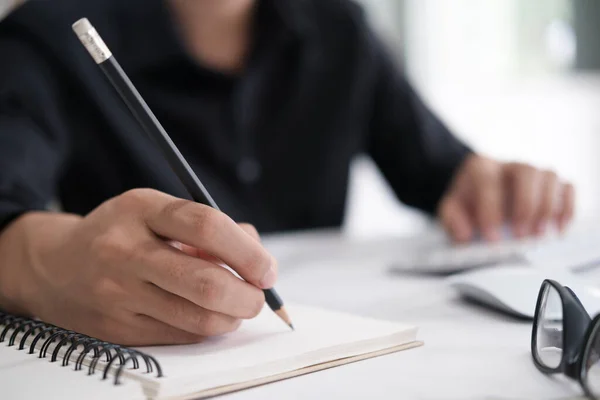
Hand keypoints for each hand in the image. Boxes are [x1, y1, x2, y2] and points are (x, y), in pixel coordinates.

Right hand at [0, 189, 275, 345]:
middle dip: (248, 296)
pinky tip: (207, 315)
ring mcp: (119, 295)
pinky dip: (206, 328)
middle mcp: (125, 252)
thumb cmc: (122, 233)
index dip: (247, 252)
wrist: (55, 267)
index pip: (206, 226)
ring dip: (232, 317)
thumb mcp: (157, 210)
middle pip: (205, 283)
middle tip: (259, 295)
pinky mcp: (118, 329)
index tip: (267, 269)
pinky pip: (181, 336)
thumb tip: (257, 255)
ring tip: (236, 306)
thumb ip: (209, 226)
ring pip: (197, 318)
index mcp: (141, 209)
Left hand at [438, 154, 574, 242]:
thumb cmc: (467, 200)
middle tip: (520, 235)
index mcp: (481, 168)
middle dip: (526, 205)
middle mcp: (510, 165)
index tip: (492, 238)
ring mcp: (533, 172)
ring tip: (538, 234)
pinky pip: (567, 188)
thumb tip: (465, 234)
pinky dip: (567, 208)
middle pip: (527, 172)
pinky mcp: (549, 184)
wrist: (477, 189)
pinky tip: (558, 229)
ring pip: (550, 177)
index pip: (488, 181)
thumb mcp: (450, 209)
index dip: (491, 210)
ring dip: (548, 208)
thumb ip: (453, 220)